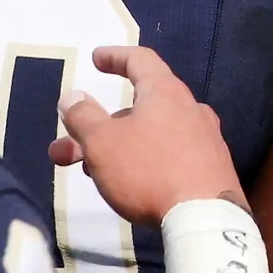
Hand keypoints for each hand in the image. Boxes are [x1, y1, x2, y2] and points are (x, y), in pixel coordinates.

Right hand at [49, 46, 245, 229]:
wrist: (205, 216)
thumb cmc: (149, 171)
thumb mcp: (103, 143)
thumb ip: (84, 116)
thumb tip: (73, 95)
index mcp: (166, 93)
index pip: (141, 61)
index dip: (116, 56)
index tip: (96, 58)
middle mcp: (189, 109)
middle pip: (137, 107)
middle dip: (96, 126)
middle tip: (63, 150)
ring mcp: (204, 137)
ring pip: (149, 133)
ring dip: (114, 146)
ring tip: (85, 170)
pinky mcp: (209, 165)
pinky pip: (167, 152)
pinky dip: (140, 158)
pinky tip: (124, 183)